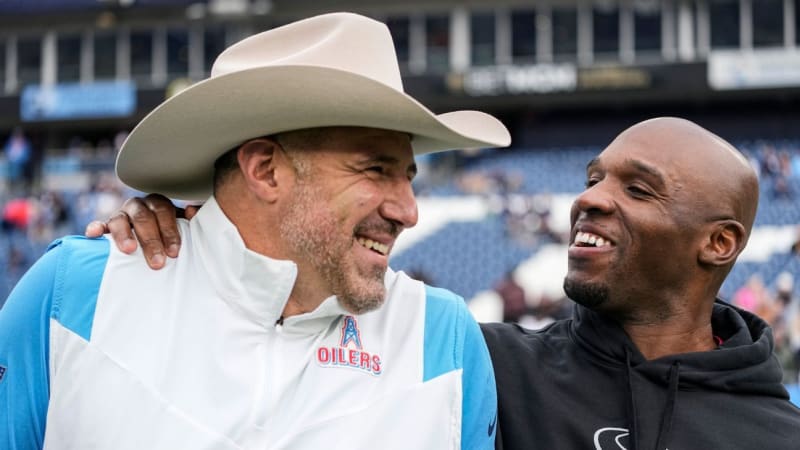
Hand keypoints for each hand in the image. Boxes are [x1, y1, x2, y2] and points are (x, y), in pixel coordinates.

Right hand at [84, 194, 199, 268]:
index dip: (169, 231)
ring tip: (128, 250)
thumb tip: (192, 210)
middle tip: (157, 262)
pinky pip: (99, 224)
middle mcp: (139, 206)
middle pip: (143, 218)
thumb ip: (191, 220)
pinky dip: (96, 227)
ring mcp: (121, 215)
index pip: (164, 212)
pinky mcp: (106, 226)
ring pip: (120, 219)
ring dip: (124, 234)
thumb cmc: (169, 236)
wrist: (152, 241)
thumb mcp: (183, 228)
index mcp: (159, 204)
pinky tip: (93, 234)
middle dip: (151, 240)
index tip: (174, 252)